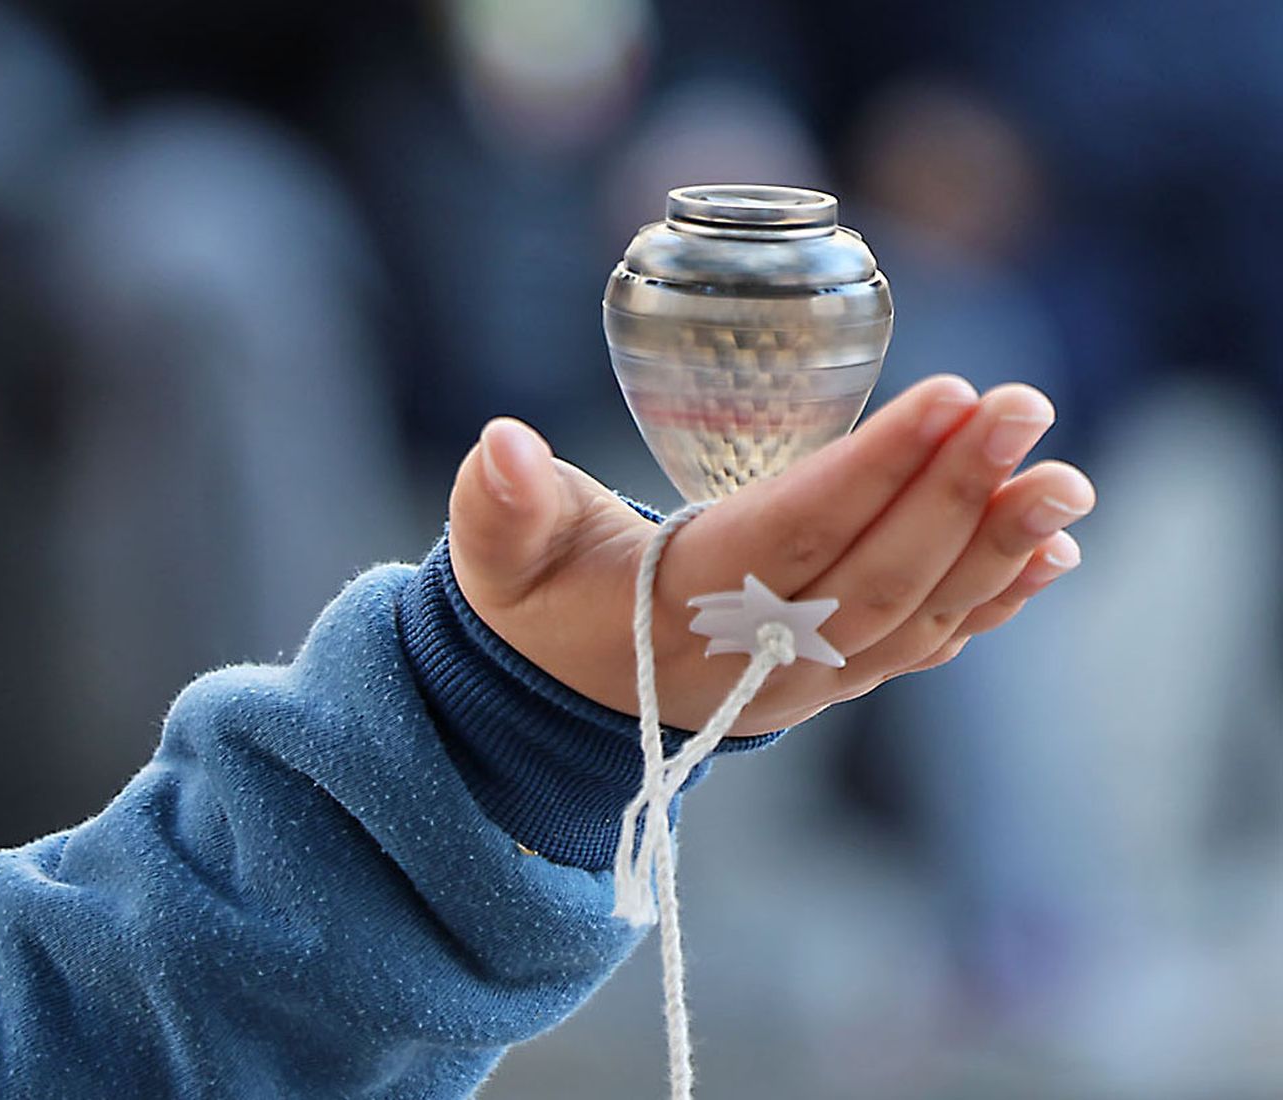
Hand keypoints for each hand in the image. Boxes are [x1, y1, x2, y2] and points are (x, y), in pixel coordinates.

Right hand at [448, 376, 1094, 736]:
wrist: (564, 698)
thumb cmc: (540, 606)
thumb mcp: (501, 563)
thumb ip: (499, 509)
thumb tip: (500, 444)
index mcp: (684, 613)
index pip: (792, 539)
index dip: (871, 472)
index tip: (948, 397)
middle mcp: (761, 656)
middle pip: (876, 577)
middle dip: (957, 492)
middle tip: (1023, 406)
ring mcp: (808, 676)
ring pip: (919, 614)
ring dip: (997, 546)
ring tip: (1065, 479)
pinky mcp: (835, 673)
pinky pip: (927, 642)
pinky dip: (993, 598)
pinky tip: (1051, 551)